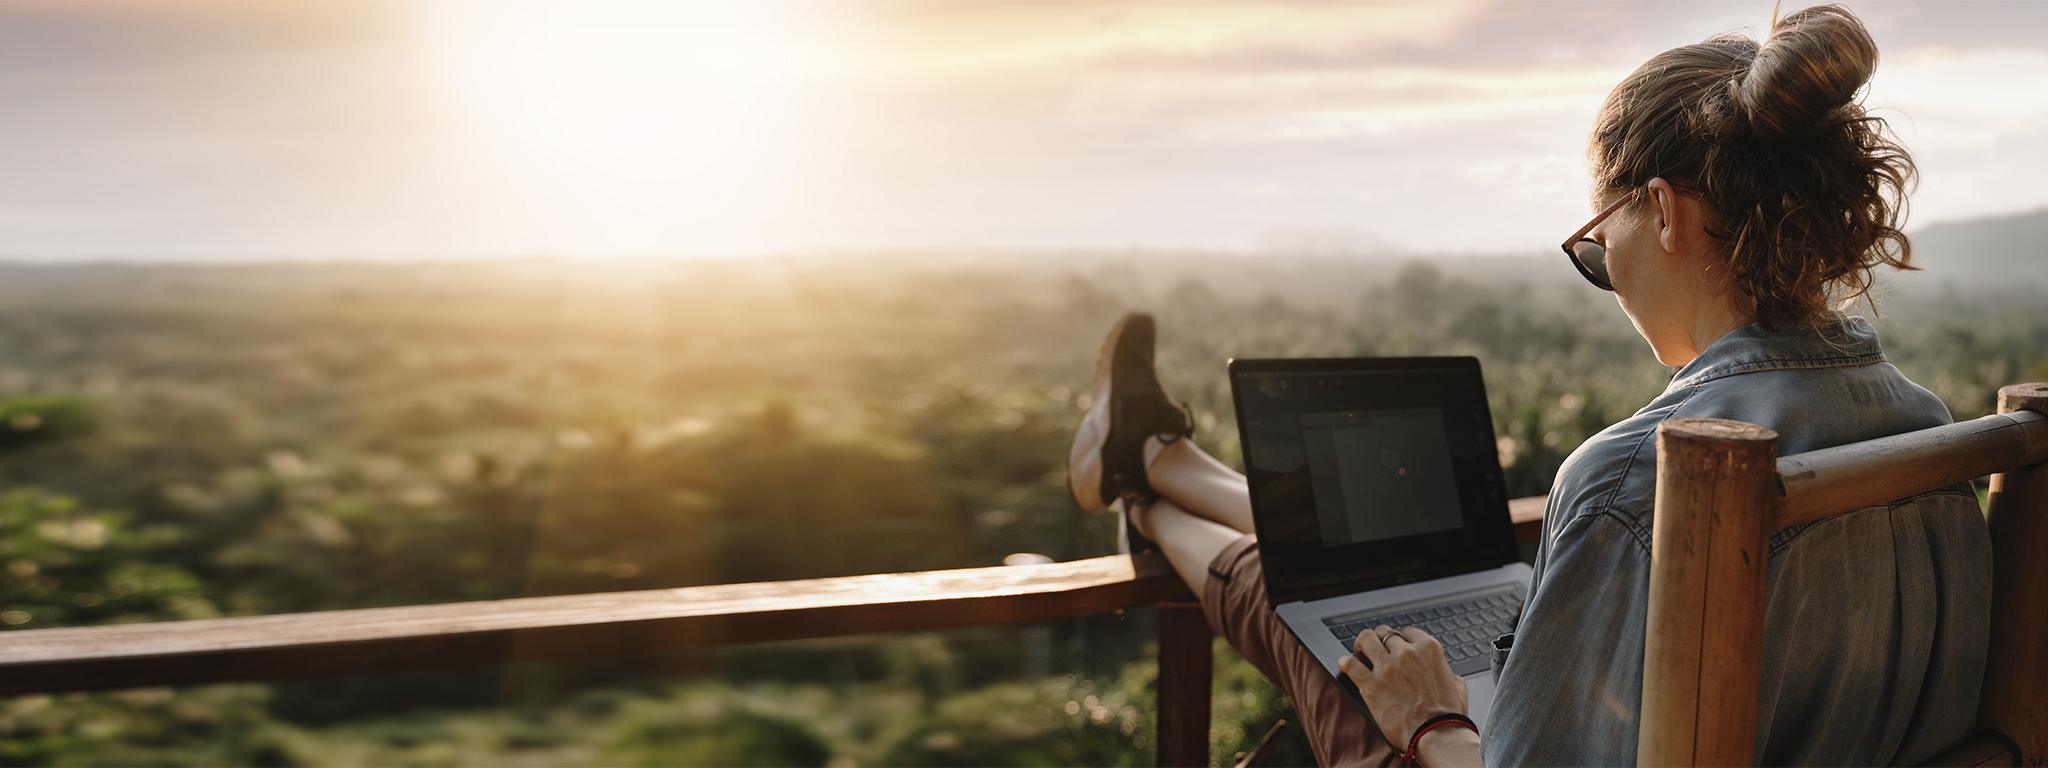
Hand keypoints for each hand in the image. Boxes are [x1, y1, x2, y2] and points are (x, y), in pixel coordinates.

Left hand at [1337, 625, 1469, 751]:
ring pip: (1366, 640)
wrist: (1436, 734)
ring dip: (1361, 644)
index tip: (1396, 646)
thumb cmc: (1448, 714)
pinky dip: (1345, 663)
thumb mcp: (1457, 684)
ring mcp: (1387, 667)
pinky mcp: (1371, 684)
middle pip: (1385, 633)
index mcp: (1428, 649)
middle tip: (1376, 648)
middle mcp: (1406, 653)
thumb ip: (1445, 670)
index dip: (1401, 639)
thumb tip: (1441, 670)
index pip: (1408, 632)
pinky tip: (1345, 664)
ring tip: (1360, 651)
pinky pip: (1350, 665)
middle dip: (1380, 639)